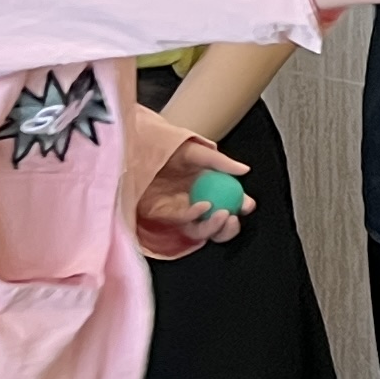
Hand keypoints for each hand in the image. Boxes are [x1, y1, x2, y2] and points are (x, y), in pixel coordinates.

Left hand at [135, 133, 250, 257]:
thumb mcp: (193, 150)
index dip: (241, 205)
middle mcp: (195, 201)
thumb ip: (219, 161)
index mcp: (207, 186)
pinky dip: (196, 218)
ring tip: (222, 214)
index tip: (246, 204)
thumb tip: (244, 170)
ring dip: (215, 227)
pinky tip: (202, 207)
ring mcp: (180, 212)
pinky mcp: (164, 218)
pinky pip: (185, 224)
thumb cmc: (161, 148)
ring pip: (202, 230)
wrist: (133, 151)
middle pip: (217, 223)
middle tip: (233, 218)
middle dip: (228, 227)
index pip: (228, 201)